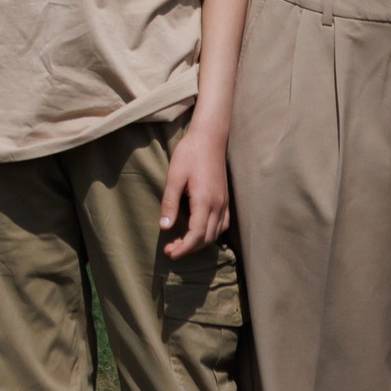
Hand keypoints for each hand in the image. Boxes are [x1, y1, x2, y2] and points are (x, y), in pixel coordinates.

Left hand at [158, 115, 230, 255]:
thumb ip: (169, 202)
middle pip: (207, 238)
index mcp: (205, 201)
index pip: (196, 234)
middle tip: (170, 249)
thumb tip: (164, 227)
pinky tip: (200, 232)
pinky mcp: (225, 199)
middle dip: (189, 248)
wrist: (209, 137)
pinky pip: (222, 224)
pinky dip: (211, 233)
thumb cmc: (189, 153)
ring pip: (216, 233)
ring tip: (181, 242)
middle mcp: (218, 205)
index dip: (183, 248)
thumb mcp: (174, 176)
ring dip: (199, 242)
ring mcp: (224, 202)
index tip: (170, 253)